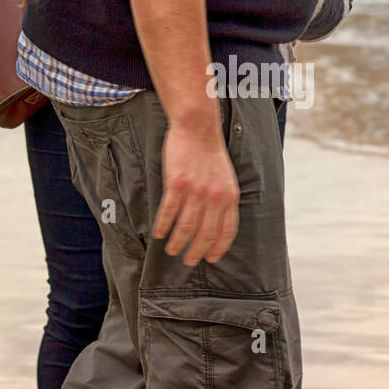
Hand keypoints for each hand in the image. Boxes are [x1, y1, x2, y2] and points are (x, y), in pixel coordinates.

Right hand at [153, 117, 239, 266]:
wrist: (197, 127)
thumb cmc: (209, 152)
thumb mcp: (225, 177)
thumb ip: (222, 199)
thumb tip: (216, 221)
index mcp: (229, 196)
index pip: (227, 230)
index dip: (218, 247)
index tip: (211, 258)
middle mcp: (215, 197)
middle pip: (206, 234)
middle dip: (196, 252)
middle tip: (188, 261)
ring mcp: (196, 192)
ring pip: (187, 228)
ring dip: (178, 243)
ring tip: (171, 251)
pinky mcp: (177, 185)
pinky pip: (169, 213)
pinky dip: (163, 226)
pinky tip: (159, 234)